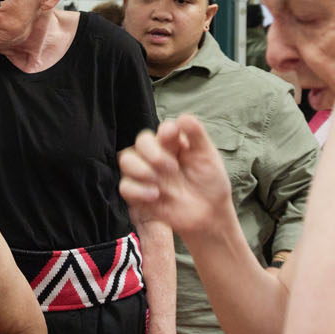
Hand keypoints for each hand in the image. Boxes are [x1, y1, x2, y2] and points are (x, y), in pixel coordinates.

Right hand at [119, 117, 233, 243]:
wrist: (209, 215)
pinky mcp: (139, 193)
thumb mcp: (208, 157)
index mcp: (174, 143)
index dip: (165, 132)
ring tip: (158, 182)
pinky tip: (155, 195)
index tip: (172, 137)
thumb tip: (184, 117)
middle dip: (152, 152)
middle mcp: (156, 155)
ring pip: (126, 160)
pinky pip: (125, 186)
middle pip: (140, 141)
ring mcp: (146, 173)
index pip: (162, 129)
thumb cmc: (210, 183)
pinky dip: (137, 189)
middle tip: (171, 167)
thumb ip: (196, 136)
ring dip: (140, 168)